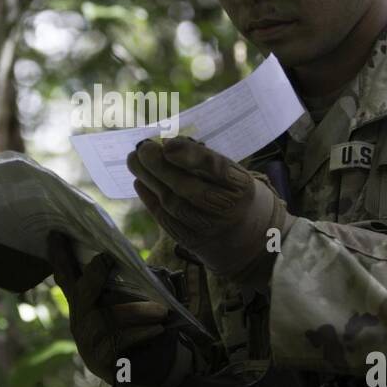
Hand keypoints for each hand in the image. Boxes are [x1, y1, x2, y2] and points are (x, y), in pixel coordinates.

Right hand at [47, 231, 170, 383]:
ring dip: (135, 311)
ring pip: (104, 320)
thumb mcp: (129, 303)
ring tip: (161, 311)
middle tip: (107, 258)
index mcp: (83, 303)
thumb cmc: (136, 329)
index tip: (55, 233)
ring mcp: (87, 343)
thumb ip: (126, 284)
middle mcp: (80, 321)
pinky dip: (140, 333)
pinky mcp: (101, 363)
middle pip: (80, 294)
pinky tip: (159, 329)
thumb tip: (135, 261)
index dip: (59, 256)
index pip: (66, 276)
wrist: (147, 372)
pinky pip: (118, 343)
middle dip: (93, 275)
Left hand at [126, 137, 295, 288]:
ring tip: (134, 160)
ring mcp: (209, 229)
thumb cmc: (236, 196)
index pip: (217, 170)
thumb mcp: (235, 175)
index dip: (191, 157)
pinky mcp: (193, 242)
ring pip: (175, 205)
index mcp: (242, 187)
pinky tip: (140, 182)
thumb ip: (206, 161)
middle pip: (190, 189)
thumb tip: (167, 144)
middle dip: (161, 167)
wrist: (252, 241)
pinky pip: (167, 220)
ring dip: (150, 181)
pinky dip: (150, 200)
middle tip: (142, 149)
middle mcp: (227, 210)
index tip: (167, 144)